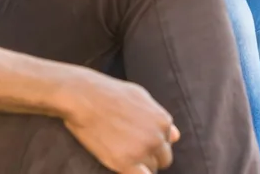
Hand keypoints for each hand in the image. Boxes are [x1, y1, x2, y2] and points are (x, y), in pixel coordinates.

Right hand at [61, 72, 178, 172]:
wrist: (83, 98)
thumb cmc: (109, 93)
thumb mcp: (141, 97)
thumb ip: (159, 116)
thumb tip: (176, 135)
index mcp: (163, 120)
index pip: (167, 142)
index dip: (153, 143)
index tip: (138, 140)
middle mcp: (157, 136)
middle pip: (163, 159)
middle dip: (150, 157)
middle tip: (131, 151)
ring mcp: (142, 151)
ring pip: (151, 169)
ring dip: (140, 165)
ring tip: (122, 155)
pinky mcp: (125, 163)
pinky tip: (123, 167)